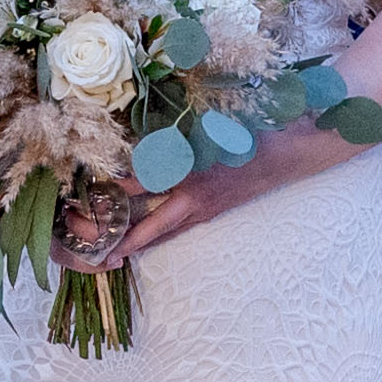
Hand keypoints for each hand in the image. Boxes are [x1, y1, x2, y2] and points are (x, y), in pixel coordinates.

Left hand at [113, 130, 334, 256]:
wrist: (288, 153)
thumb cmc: (248, 132)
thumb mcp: (208, 127)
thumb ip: (175, 135)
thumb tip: (138, 139)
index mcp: (192, 174)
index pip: (144, 184)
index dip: (118, 189)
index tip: (92, 194)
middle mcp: (195, 198)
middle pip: (153, 224)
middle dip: (126, 237)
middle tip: (100, 250)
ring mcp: (206, 209)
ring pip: (167, 231)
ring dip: (142, 241)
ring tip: (115, 254)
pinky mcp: (214, 211)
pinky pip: (183, 227)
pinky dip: (163, 234)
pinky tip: (150, 238)